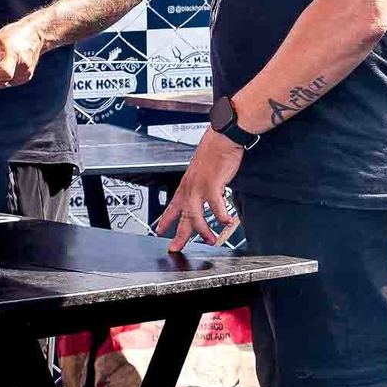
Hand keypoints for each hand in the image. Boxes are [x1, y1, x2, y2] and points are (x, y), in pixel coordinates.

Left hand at [0, 17, 44, 92]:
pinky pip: (9, 82)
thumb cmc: (12, 35)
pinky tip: (5, 64)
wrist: (35, 34)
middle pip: (0, 82)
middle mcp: (23, 68)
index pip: (3, 74)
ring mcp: (26, 74)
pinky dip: (3, 76)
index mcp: (14, 56)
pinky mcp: (26, 77)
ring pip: (3, 84)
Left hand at [155, 131, 242, 253]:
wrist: (222, 138)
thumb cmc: (214, 152)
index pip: (172, 207)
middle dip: (179, 235)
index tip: (159, 230)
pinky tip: (227, 223)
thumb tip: (204, 193)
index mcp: (186, 185)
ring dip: (203, 231)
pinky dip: (221, 217)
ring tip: (211, 240)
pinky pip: (216, 207)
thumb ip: (200, 184)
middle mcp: (190, 188)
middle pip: (183, 217)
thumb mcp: (200, 171)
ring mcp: (200, 188)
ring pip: (196, 216)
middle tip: (176, 248)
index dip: (165, 220)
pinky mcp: (213, 186)